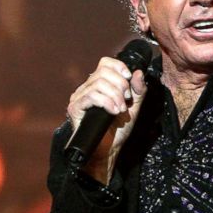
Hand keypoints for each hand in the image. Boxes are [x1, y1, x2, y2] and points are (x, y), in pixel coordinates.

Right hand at [66, 57, 147, 183]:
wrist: (108, 150)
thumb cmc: (118, 130)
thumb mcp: (134, 107)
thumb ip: (138, 90)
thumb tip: (138, 72)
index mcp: (99, 84)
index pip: (105, 63)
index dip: (118, 67)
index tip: (128, 79)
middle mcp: (87, 88)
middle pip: (103, 71)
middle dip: (120, 85)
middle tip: (126, 101)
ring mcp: (79, 97)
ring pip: (98, 83)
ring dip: (115, 96)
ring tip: (120, 110)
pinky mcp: (75, 108)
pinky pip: (91, 96)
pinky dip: (106, 102)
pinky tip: (113, 111)